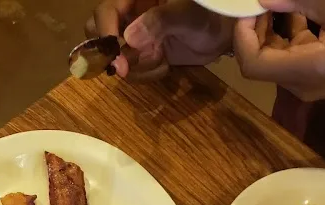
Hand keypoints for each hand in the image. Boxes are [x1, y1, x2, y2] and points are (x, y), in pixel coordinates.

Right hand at [86, 0, 232, 78]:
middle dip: (113, 53)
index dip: (105, 32)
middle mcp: (131, 15)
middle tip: (126, 67)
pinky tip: (166, 65)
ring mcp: (137, 38)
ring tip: (161, 58)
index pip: (106, 11)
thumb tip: (128, 39)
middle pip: (100, 34)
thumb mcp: (184, 13)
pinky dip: (148, 72)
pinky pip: (135, 70)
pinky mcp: (146, 56)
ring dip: (137, 65)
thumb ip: (158, 21)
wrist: (225, 34)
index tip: (114, 56)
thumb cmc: (208, 13)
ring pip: (117, 57)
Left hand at [233, 0, 324, 102]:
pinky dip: (286, 33)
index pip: (252, 64)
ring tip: (288, 0)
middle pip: (258, 59)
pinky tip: (302, 11)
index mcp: (306, 68)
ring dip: (271, 27)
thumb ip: (303, 1)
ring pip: (271, 57)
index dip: (242, 35)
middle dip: (255, 26)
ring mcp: (303, 84)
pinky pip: (287, 56)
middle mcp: (298, 83)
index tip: (252, 7)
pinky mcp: (310, 79)